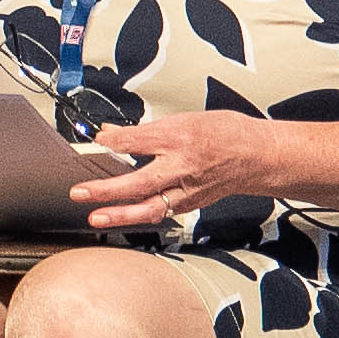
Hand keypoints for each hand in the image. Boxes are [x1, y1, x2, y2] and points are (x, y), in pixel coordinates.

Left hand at [63, 107, 271, 231]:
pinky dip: (140, 215)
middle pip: (140, 181)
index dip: (112, 141)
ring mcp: (188, 189)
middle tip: (80, 192)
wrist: (258, 156)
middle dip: (107, 189)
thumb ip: (145, 130)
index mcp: (181, 139)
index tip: (96, 140)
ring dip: (120, 214)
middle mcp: (183, 167)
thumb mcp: (185, 119)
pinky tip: (120, 218)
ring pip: (151, 206)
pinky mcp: (190, 203)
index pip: (138, 141)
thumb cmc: (225, 134)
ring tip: (95, 218)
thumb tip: (110, 133)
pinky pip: (161, 211)